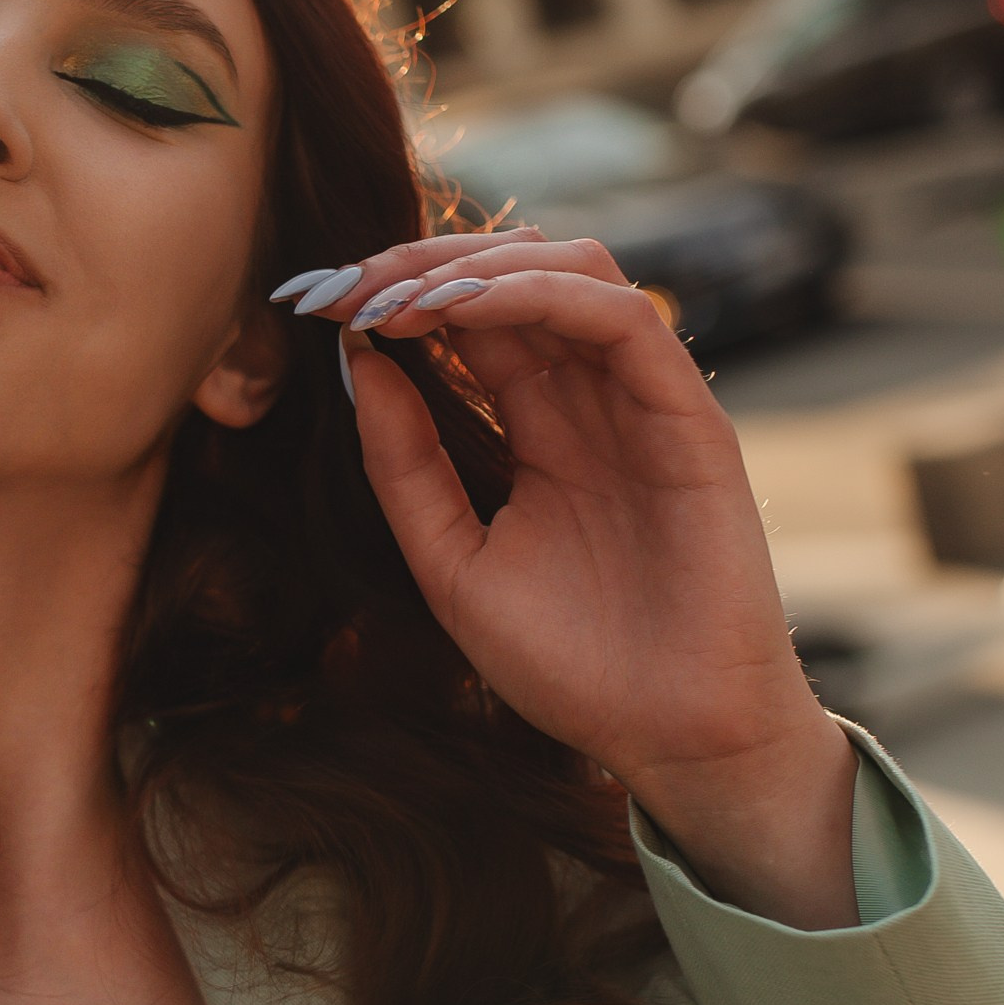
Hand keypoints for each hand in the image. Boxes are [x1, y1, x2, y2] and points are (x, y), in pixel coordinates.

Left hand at [288, 234, 857, 926]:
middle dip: (419, 264)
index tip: (313, 302)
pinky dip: (541, 294)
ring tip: (396, 297)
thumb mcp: (452, 563)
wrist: (669, 740)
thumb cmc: (571, 666)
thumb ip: (404, 466)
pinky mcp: (690, 418)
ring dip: (476, 264)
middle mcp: (590, 401)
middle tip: (341, 285)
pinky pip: (624, 318)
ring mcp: (641, 403)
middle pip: (511, 274)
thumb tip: (354, 363)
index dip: (392, 294)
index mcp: (538, 430)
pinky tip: (464, 309)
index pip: (466, 320)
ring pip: (573, 270)